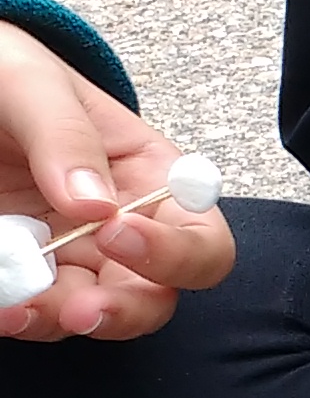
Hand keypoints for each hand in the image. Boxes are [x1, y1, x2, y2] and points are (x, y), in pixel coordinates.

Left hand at [0, 22, 233, 341]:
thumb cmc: (9, 76)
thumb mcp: (33, 83)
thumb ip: (66, 134)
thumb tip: (95, 203)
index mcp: (148, 179)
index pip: (201, 237)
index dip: (177, 252)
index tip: (117, 233)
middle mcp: (118, 230)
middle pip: (154, 296)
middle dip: (124, 311)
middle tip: (81, 310)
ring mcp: (67, 258)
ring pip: (88, 316)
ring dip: (57, 322)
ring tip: (15, 310)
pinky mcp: (22, 275)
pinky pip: (30, 311)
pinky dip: (17, 316)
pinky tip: (1, 306)